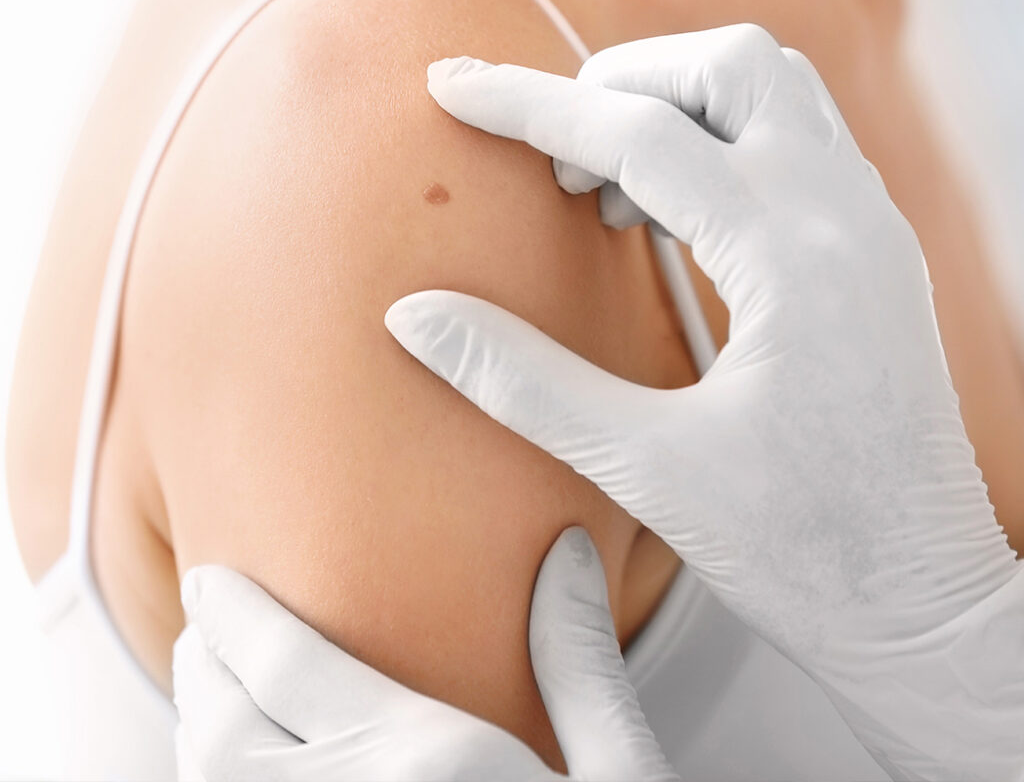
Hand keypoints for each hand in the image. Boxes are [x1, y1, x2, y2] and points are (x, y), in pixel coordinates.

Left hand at [172, 527, 677, 781]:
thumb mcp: (622, 776)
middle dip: (200, 669)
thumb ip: (577, 661)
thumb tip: (568, 548)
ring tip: (209, 690)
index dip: (235, 616)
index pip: (290, 667)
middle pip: (225, 735)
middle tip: (203, 628)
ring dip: (196, 734)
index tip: (209, 579)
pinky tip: (240, 773)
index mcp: (432, 765)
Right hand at [379, 24, 1023, 781]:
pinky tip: (673, 216)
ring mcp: (871, 226)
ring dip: (675, 104)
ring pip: (772, 90)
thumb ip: (521, 381)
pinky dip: (721, 141)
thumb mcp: (645, 468)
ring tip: (607, 189)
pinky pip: (798, 140)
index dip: (531, 105)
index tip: (454, 86)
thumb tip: (415, 316)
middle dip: (620, 80)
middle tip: (551, 156)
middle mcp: (844, 216)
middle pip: (726, 67)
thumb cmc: (800, 552)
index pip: (640, 134)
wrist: (922, 606)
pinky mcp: (876, 251)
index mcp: (790, 258)